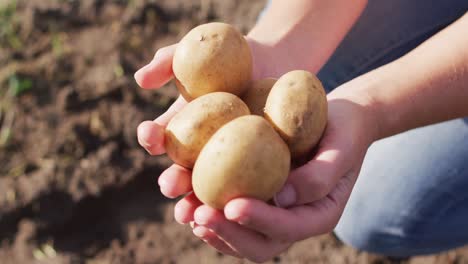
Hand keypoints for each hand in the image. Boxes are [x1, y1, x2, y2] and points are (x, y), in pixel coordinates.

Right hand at [135, 37, 297, 196]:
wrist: (273, 62)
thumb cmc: (230, 54)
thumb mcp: (197, 51)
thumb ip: (168, 61)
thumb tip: (140, 80)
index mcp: (182, 127)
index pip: (160, 137)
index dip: (151, 137)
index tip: (148, 134)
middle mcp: (200, 149)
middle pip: (182, 170)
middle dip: (173, 181)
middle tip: (169, 186)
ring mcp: (228, 160)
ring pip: (211, 186)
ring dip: (199, 201)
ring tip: (194, 212)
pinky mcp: (257, 165)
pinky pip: (248, 184)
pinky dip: (240, 197)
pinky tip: (238, 207)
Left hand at [135, 40, 378, 261]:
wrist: (338, 122)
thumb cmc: (343, 130)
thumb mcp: (341, 147)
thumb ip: (320, 175)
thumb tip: (281, 199)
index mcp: (318, 214)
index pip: (288, 229)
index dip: (259, 221)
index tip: (232, 206)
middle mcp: (293, 220)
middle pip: (260, 244)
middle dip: (228, 233)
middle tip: (199, 215)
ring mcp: (274, 213)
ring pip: (241, 236)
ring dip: (213, 229)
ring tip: (186, 212)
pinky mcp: (259, 199)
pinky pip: (233, 215)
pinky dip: (211, 212)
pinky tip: (188, 199)